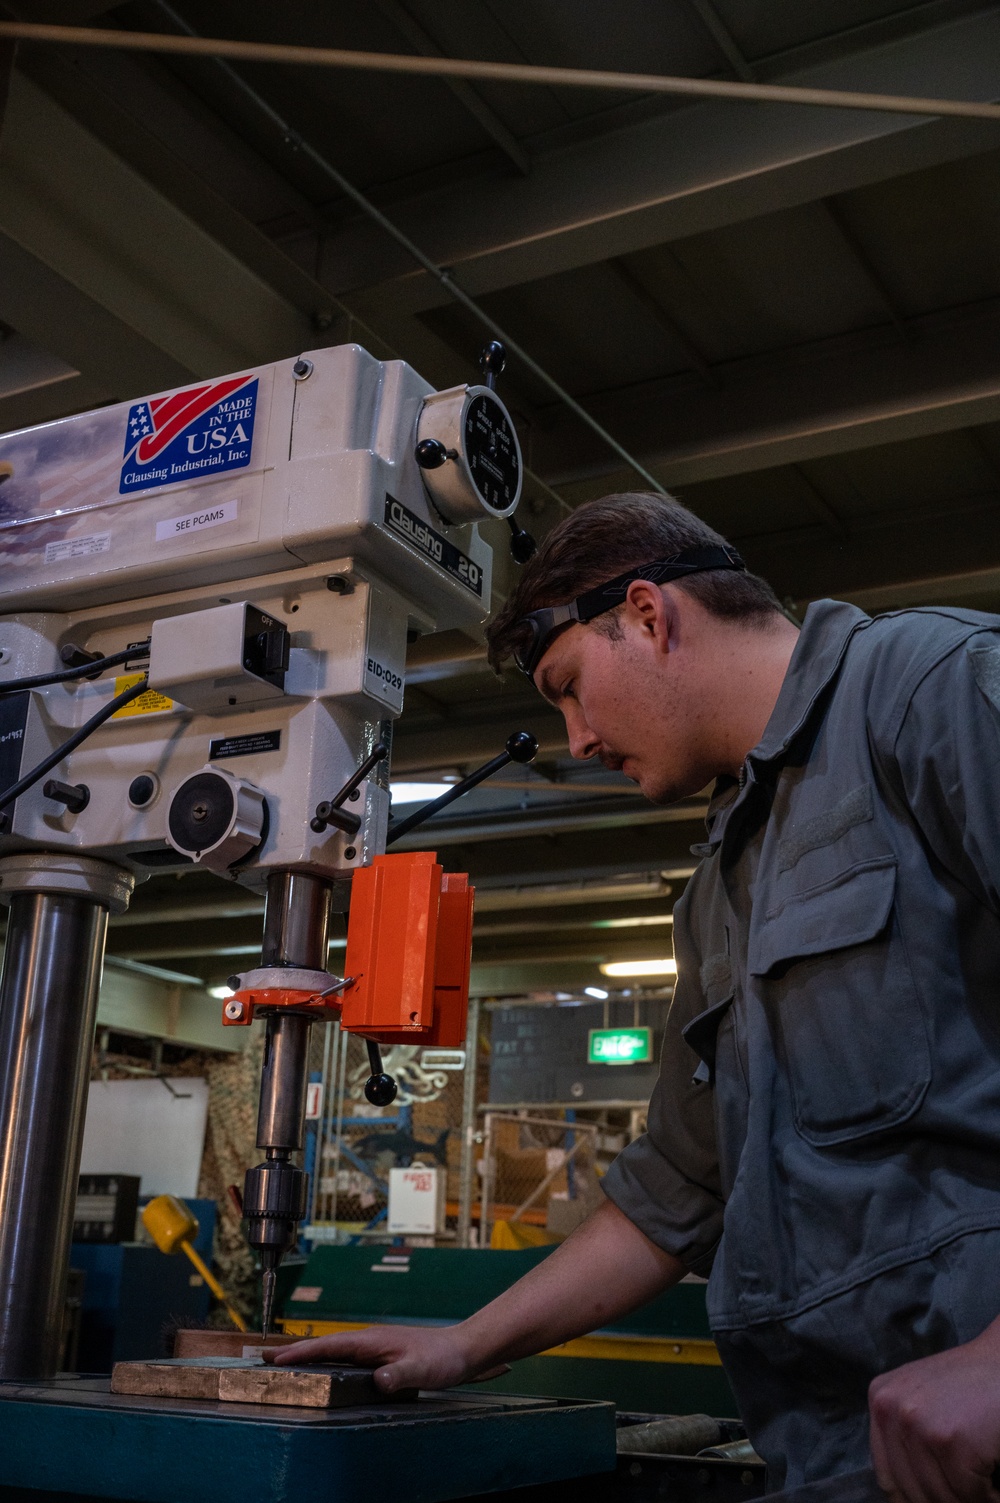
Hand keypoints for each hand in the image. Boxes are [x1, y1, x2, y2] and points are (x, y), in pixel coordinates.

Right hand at [264, 1323, 492, 1393]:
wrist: (463, 1350)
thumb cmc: (442, 1358)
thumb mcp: (422, 1369)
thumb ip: (400, 1374)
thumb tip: (379, 1380)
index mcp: (372, 1340)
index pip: (329, 1346)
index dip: (301, 1352)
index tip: (276, 1357)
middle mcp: (369, 1341)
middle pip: (325, 1346)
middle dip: (295, 1351)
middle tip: (265, 1357)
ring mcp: (375, 1348)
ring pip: (334, 1352)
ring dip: (309, 1356)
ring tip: (285, 1363)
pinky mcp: (381, 1357)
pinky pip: (345, 1359)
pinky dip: (327, 1362)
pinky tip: (324, 1371)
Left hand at [869, 1329, 999, 1502]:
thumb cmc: (973, 1386)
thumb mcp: (923, 1400)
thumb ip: (906, 1439)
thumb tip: (904, 1500)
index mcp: (880, 1399)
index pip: (888, 1478)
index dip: (914, 1499)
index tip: (935, 1501)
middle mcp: (890, 1409)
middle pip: (913, 1492)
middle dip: (945, 1501)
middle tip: (968, 1491)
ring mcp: (919, 1424)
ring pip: (942, 1498)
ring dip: (969, 1501)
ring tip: (983, 1483)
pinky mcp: (950, 1440)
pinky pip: (969, 1495)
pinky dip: (989, 1497)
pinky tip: (996, 1483)